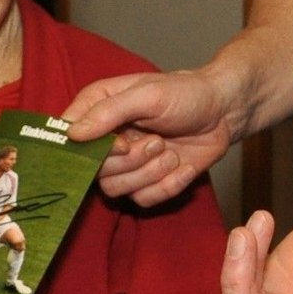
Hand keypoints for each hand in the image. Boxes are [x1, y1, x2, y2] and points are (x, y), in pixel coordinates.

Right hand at [61, 70, 235, 206]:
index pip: (68, 138)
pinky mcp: (149, 182)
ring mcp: (127, 164)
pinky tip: (184, 166)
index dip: (90, 148)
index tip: (122, 141)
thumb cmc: (185, 93)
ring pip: (116, 189)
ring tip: (171, 152)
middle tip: (157, 141)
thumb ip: (109, 112)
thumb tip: (72, 133)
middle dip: (130, 161)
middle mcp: (107, 139)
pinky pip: (144, 200)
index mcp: (98, 109)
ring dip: (149, 174)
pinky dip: (167, 186)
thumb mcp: (148, 94)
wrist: (224, 111)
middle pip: (94, 171)